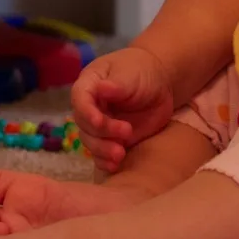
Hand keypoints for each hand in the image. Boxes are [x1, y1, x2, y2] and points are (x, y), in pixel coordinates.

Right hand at [71, 46, 174, 172]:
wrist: (159, 84)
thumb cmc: (141, 72)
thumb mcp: (131, 74)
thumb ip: (116, 85)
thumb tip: (101, 89)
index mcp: (89, 85)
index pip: (80, 99)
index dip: (87, 112)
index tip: (99, 122)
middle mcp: (89, 107)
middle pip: (85, 125)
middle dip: (103, 132)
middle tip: (127, 132)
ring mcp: (99, 126)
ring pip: (91, 142)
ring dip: (103, 150)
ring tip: (120, 154)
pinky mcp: (109, 140)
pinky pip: (101, 154)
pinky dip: (105, 162)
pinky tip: (114, 166)